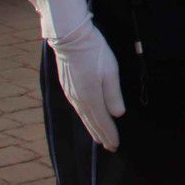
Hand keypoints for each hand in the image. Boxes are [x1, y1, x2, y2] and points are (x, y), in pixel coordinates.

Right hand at [52, 22, 126, 150]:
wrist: (70, 37)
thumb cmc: (93, 51)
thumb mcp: (110, 71)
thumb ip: (113, 94)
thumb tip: (117, 114)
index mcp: (91, 97)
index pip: (102, 121)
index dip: (110, 134)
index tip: (116, 145)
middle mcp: (79, 100)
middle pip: (92, 122)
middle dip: (102, 135)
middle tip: (110, 147)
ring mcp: (71, 94)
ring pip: (84, 117)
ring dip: (92, 129)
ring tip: (99, 138)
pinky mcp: (67, 87)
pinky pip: (78, 109)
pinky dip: (85, 118)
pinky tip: (87, 119)